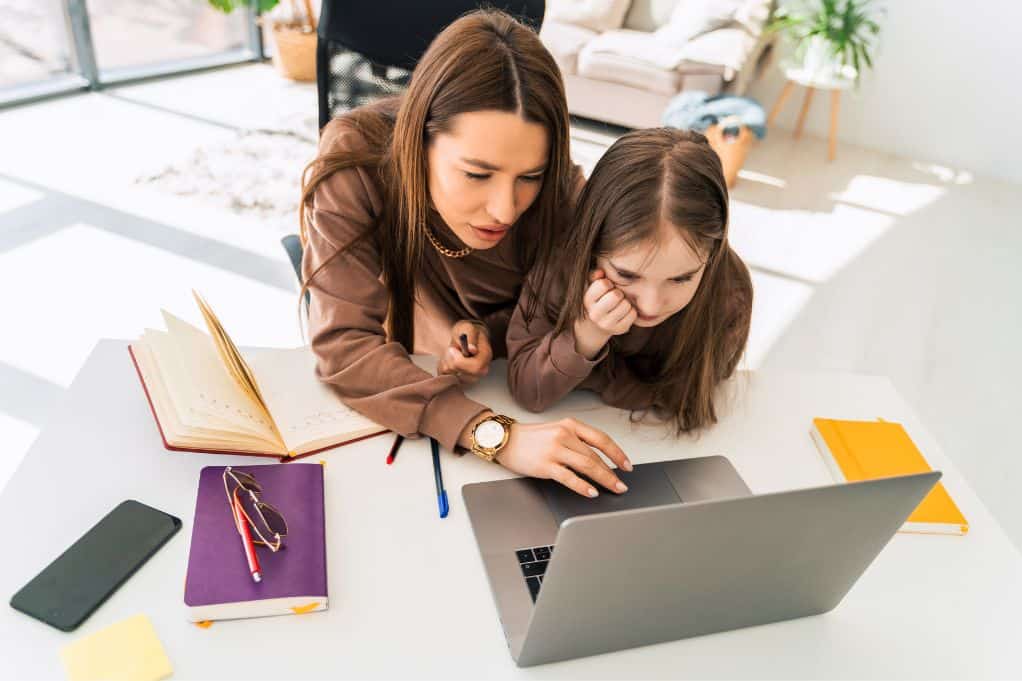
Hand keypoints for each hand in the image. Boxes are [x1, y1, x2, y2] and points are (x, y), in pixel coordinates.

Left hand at [437, 320, 492, 384]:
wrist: (462, 336)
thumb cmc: (466, 331)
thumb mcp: (467, 327)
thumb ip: (471, 336)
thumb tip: (472, 349)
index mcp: (486, 356)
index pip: (476, 367)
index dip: (461, 361)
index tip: (452, 349)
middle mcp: (481, 369)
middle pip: (464, 376)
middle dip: (452, 362)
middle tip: (450, 349)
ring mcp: (471, 376)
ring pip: (453, 377)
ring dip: (447, 363)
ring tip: (451, 352)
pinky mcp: (460, 380)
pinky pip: (447, 377)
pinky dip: (443, 367)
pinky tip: (448, 359)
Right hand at [496, 418, 633, 497]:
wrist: (505, 440)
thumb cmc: (531, 438)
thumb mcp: (557, 430)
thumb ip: (576, 441)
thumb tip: (598, 461)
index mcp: (570, 425)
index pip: (601, 439)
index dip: (617, 453)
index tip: (627, 465)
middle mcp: (564, 435)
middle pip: (595, 456)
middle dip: (612, 472)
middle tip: (622, 484)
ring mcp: (555, 450)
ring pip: (587, 465)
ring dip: (604, 479)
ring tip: (614, 489)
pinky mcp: (545, 465)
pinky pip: (569, 477)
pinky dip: (583, 486)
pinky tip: (592, 492)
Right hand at [573, 269, 636, 357]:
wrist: (598, 324)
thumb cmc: (598, 299)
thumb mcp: (592, 286)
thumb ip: (595, 276)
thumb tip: (600, 272)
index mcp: (587, 301)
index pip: (603, 284)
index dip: (608, 283)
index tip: (607, 287)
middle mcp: (595, 314)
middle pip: (616, 295)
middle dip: (618, 293)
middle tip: (615, 296)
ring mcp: (607, 324)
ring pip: (626, 304)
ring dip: (625, 302)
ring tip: (619, 304)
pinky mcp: (619, 330)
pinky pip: (633, 314)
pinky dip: (631, 311)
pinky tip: (624, 312)